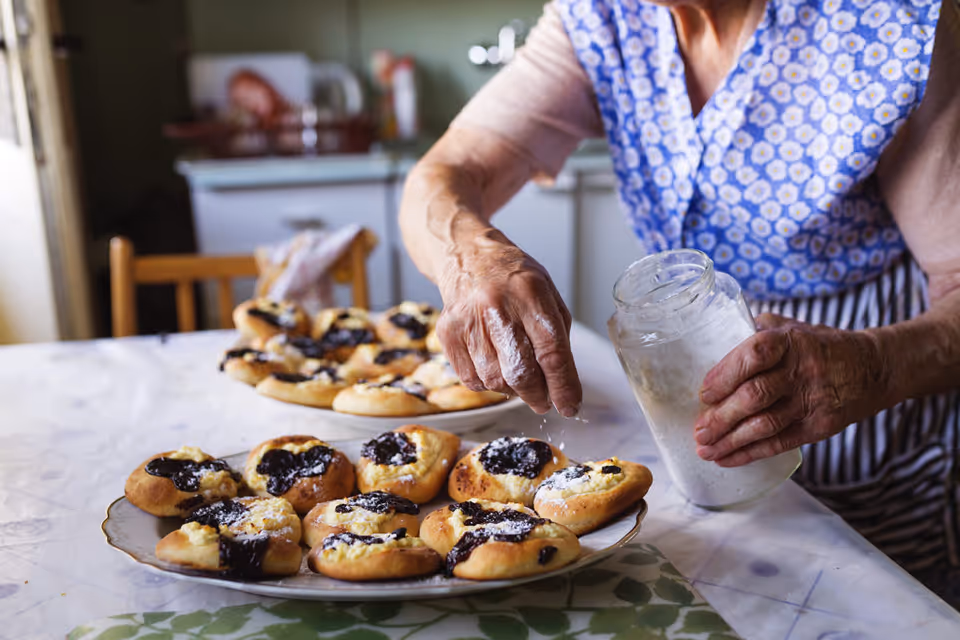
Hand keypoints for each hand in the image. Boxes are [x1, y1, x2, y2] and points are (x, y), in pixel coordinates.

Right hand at [434, 226, 581, 415]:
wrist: (468, 258)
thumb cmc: (513, 279)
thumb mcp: (547, 296)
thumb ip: (556, 338)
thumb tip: (563, 385)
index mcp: (529, 292)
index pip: (551, 351)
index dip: (563, 386)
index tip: (570, 407)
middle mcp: (496, 305)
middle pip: (521, 372)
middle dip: (538, 395)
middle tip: (544, 401)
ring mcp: (468, 320)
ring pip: (495, 380)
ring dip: (512, 389)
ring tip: (518, 377)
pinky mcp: (448, 333)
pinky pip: (472, 379)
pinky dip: (488, 383)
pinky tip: (495, 366)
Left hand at [693, 313, 887, 466]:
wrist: (874, 367)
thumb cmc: (820, 345)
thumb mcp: (792, 327)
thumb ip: (756, 332)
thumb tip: (713, 343)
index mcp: (790, 340)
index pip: (753, 355)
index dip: (725, 375)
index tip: (703, 394)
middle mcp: (802, 370)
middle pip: (755, 396)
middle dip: (721, 417)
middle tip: (699, 431)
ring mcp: (813, 400)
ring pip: (765, 425)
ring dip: (731, 441)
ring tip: (705, 450)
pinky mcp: (821, 426)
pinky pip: (780, 443)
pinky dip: (751, 453)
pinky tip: (728, 459)